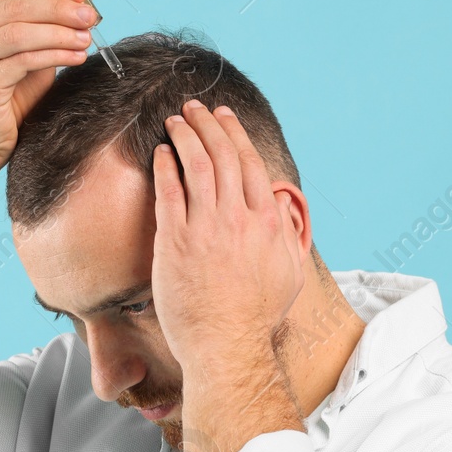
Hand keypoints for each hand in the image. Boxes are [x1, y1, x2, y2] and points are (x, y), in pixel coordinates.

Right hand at [0, 0, 97, 172]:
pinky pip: (22, 62)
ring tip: (86, 37)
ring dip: (58, 32)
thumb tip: (81, 9)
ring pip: (17, 32)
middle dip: (58, 8)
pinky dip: (53, 55)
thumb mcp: (25, 60)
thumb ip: (43, 34)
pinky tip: (76, 57)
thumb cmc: (4, 103)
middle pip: (16, 7)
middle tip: (90, 15)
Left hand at [151, 100, 309, 373]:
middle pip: (222, 156)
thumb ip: (287, 235)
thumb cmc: (257, 317)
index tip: (224, 117)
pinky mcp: (174, 242)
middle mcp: (237, 217)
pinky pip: (168, 193)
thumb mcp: (290, 273)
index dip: (234, 134)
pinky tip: (160, 152)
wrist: (226, 345)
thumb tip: (282, 208)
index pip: (250, 163)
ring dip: (184, 136)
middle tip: (195, 107)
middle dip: (207, 124)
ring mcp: (204, 227)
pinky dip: (165, 167)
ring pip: (195, 166)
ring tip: (175, 119)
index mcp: (266, 221)